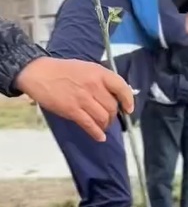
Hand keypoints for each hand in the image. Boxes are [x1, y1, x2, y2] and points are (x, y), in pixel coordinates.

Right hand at [14, 57, 133, 141]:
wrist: (39, 73)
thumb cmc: (63, 70)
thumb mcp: (87, 68)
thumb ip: (101, 79)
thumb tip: (116, 94)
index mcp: (99, 73)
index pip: (121, 87)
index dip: (128, 100)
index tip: (128, 109)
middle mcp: (94, 86)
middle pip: (112, 107)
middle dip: (113, 116)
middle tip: (109, 118)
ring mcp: (83, 99)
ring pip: (103, 118)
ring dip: (106, 125)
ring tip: (103, 126)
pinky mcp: (72, 111)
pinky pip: (90, 125)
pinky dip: (97, 134)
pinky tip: (100, 137)